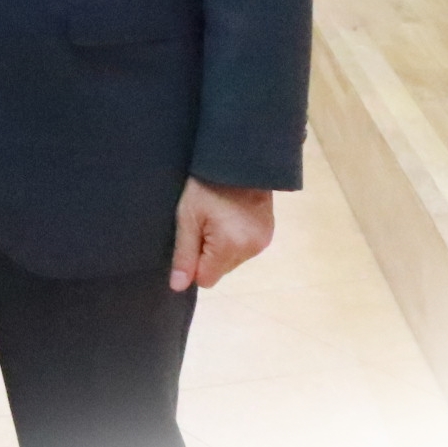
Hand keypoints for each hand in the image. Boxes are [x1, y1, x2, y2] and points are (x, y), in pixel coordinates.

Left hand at [168, 177, 274, 292]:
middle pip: (220, 270)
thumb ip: (184, 254)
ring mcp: (263, 242)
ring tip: (219, 217)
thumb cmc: (206, 185)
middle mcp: (251, 250)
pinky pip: (245, 249)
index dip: (194, 263)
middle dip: (209, 253)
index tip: (193, 237)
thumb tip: (178, 287)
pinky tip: (231, 217)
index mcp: (230, 247)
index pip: (206, 279)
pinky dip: (235, 239)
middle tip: (205, 223)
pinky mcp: (269, 233)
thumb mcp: (188, 217)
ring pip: (232, 260)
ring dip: (222, 247)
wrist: (239, 159)